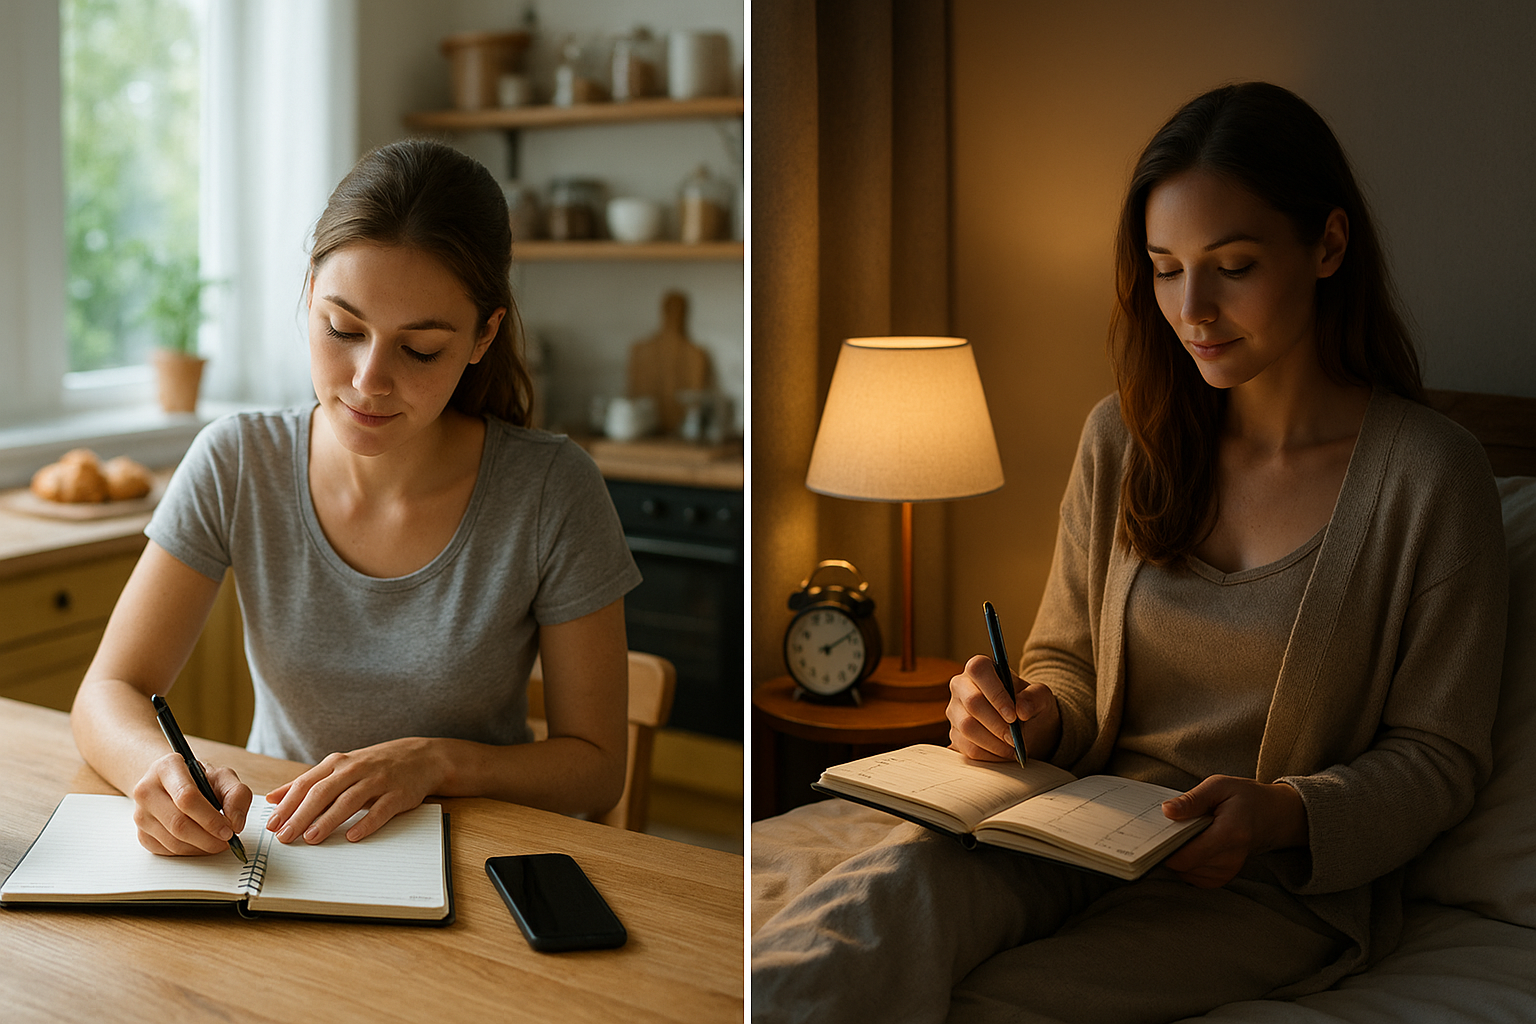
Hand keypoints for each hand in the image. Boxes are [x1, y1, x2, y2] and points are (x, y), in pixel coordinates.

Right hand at [130, 752, 251, 856]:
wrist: (169, 783)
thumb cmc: (197, 779)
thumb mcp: (222, 776)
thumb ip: (237, 794)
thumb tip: (235, 823)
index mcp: (166, 767)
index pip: (186, 797)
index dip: (210, 818)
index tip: (229, 830)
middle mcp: (147, 790)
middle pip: (178, 823)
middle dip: (208, 838)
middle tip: (227, 841)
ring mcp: (140, 814)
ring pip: (173, 841)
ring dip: (201, 847)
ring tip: (218, 842)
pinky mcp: (141, 834)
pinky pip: (167, 851)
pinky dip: (190, 852)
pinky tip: (202, 844)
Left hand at [264, 737, 446, 844]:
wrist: (420, 757)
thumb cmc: (374, 765)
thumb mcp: (339, 767)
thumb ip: (307, 783)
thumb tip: (273, 798)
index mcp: (337, 763)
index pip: (307, 784)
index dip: (288, 804)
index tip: (272, 824)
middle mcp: (355, 769)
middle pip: (323, 792)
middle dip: (301, 815)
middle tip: (286, 836)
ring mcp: (378, 781)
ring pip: (349, 800)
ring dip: (328, 820)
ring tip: (311, 838)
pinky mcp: (398, 794)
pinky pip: (380, 809)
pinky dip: (366, 823)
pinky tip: (352, 836)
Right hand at [947, 654, 1060, 761]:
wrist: (1025, 725)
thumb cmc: (1030, 704)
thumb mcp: (1041, 696)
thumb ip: (1035, 697)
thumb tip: (1022, 709)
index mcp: (980, 668)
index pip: (979, 671)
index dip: (996, 693)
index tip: (1013, 716)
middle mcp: (961, 686)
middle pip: (972, 702)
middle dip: (997, 725)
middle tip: (1015, 739)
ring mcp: (955, 711)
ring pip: (967, 727)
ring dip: (993, 742)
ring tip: (1013, 748)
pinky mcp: (955, 734)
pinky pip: (966, 747)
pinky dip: (988, 755)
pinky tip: (1004, 754)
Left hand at [1160, 776, 1308, 887]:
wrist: (1273, 816)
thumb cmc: (1245, 798)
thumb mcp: (1219, 786)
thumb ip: (1192, 800)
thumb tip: (1166, 811)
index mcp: (1229, 834)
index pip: (1187, 855)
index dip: (1164, 848)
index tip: (1153, 834)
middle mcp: (1231, 858)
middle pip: (1183, 866)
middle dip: (1168, 849)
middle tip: (1167, 829)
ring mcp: (1229, 871)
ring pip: (1186, 873)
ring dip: (1177, 857)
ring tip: (1183, 834)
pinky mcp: (1224, 876)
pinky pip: (1194, 877)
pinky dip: (1186, 864)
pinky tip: (1190, 845)